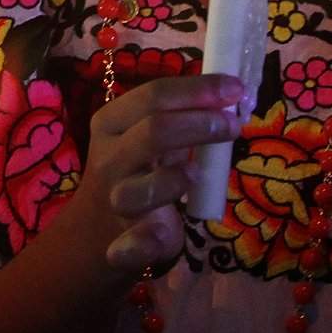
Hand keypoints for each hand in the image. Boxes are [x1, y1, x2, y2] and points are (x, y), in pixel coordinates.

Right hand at [64, 75, 244, 273]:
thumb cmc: (135, 171)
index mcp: (111, 123)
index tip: (235, 88)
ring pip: (141, 189)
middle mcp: (109, 159)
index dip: (197, 90)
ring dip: (173, 180)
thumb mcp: (144, 136)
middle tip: (233, 125)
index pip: (153, 96)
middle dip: (200, 125)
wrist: (97, 228)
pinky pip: (134, 244)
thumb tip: (231, 92)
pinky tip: (161, 234)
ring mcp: (116, 202)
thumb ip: (179, 117)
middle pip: (153, 132)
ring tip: (196, 174)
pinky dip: (147, 240)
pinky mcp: (126, 243)